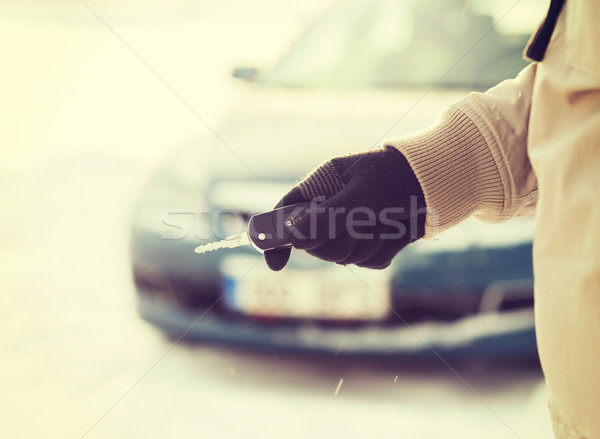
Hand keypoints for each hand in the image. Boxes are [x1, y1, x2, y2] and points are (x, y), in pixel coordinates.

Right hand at [264, 146, 425, 270]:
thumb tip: (294, 239)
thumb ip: (327, 217)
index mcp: (320, 187)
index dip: (275, 238)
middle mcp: (330, 209)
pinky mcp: (371, 243)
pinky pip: (367, 261)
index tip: (276, 264)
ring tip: (384, 221)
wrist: (436, 185)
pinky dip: (383, 249)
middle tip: (360, 224)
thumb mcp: (360, 195)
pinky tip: (395, 231)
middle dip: (337, 241)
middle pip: (313, 245)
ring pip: (342, 257)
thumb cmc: (396, 178)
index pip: (285, 214)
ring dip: (366, 243)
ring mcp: (350, 228)